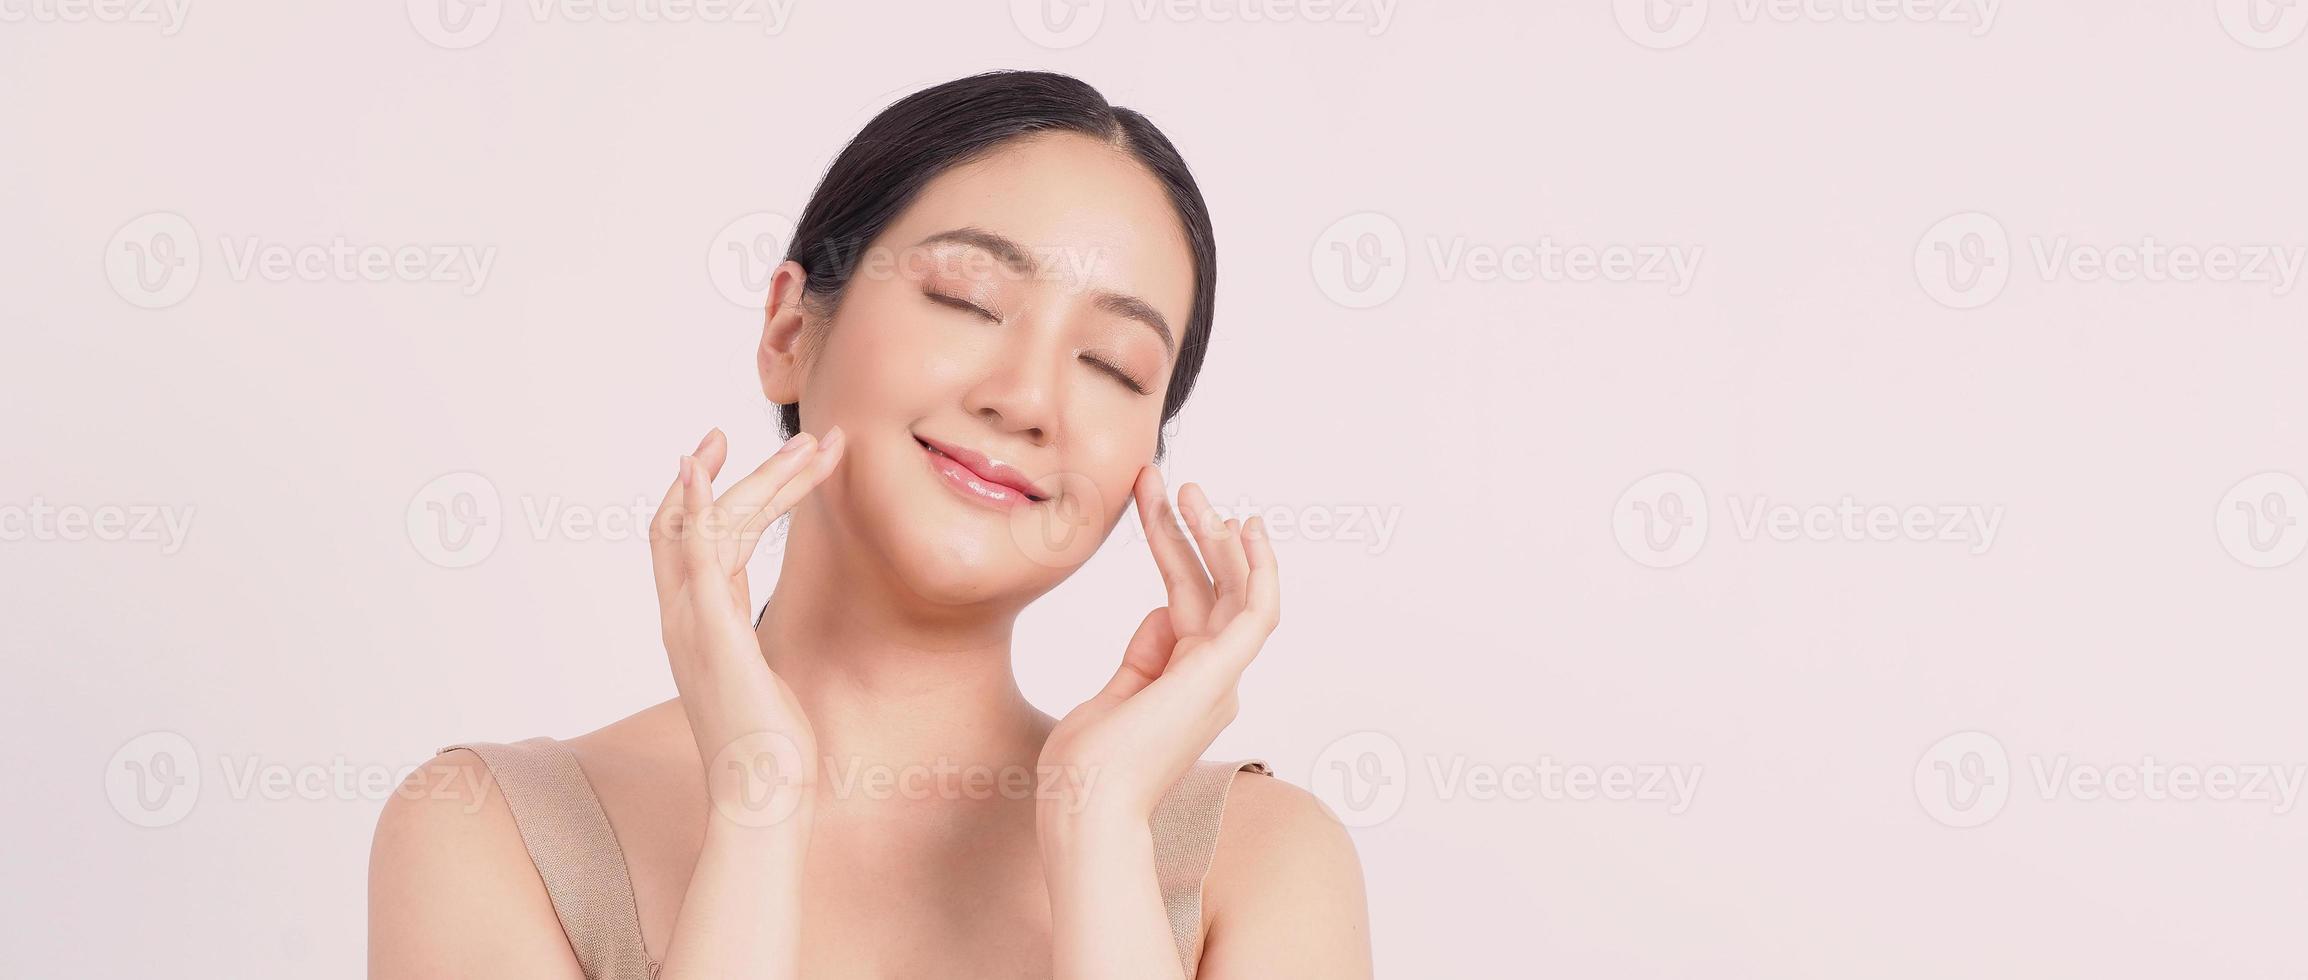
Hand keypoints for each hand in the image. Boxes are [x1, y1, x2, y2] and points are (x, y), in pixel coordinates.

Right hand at [650, 426, 844, 826]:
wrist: (762, 797)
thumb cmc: (770, 749)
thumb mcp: (762, 681)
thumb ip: (751, 649)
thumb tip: (764, 645)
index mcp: (697, 625)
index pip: (691, 541)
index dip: (705, 492)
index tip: (728, 452)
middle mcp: (683, 618)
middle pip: (697, 522)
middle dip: (740, 473)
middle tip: (784, 435)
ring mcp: (690, 623)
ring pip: (709, 526)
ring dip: (756, 478)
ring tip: (807, 447)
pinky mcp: (709, 633)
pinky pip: (694, 556)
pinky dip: (691, 506)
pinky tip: (699, 468)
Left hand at [1038, 465, 1281, 824]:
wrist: (1084, 808)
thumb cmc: (1086, 769)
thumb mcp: (1111, 698)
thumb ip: (1142, 657)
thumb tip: (1162, 612)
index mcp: (1187, 683)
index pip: (1185, 599)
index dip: (1170, 546)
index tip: (1149, 501)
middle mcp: (1213, 679)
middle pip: (1210, 587)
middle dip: (1193, 530)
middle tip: (1171, 481)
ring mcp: (1220, 676)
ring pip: (1236, 591)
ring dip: (1220, 537)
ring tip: (1195, 491)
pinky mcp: (1219, 673)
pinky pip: (1257, 611)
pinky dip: (1258, 568)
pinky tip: (1245, 529)